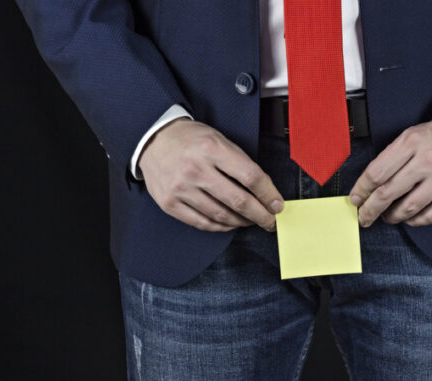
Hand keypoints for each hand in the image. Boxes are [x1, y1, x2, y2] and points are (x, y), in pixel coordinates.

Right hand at [138, 118, 283, 231]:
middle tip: (270, 221)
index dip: (268, 194)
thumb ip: (241, 164)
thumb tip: (265, 191)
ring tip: (251, 221)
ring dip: (242, 222)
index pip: (250, 176)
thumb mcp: (220, 140)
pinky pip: (202, 222)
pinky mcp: (170, 203)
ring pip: (221, 215)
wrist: (154, 140)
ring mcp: (181, 188)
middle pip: (238, 200)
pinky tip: (230, 223)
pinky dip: (221, 226)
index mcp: (212, 148)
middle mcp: (195, 169)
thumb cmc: (191, 140)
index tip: (277, 204)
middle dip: (260, 215)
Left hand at [348, 117, 431, 227]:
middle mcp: (428, 159)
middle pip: (388, 193)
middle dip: (371, 210)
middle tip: (365, 217)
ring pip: (409, 208)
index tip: (356, 199)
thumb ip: (394, 156)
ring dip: (393, 217)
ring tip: (389, 217)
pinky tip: (411, 219)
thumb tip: (370, 183)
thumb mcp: (415, 134)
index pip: (376, 172)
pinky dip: (417, 221)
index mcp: (411, 141)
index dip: (361, 190)